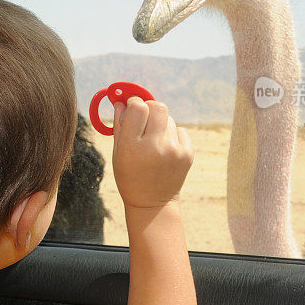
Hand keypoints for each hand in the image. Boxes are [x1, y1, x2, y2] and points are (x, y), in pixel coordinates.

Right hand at [112, 97, 193, 211]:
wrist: (152, 203)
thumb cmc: (129, 175)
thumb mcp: (118, 152)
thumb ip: (119, 124)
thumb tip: (121, 101)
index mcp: (132, 146)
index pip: (138, 108)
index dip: (134, 103)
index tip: (133, 106)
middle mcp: (155, 147)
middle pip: (158, 106)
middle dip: (150, 107)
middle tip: (145, 117)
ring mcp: (174, 151)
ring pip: (168, 118)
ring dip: (160, 123)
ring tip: (154, 141)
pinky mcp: (187, 154)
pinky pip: (179, 130)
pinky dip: (171, 135)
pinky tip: (165, 149)